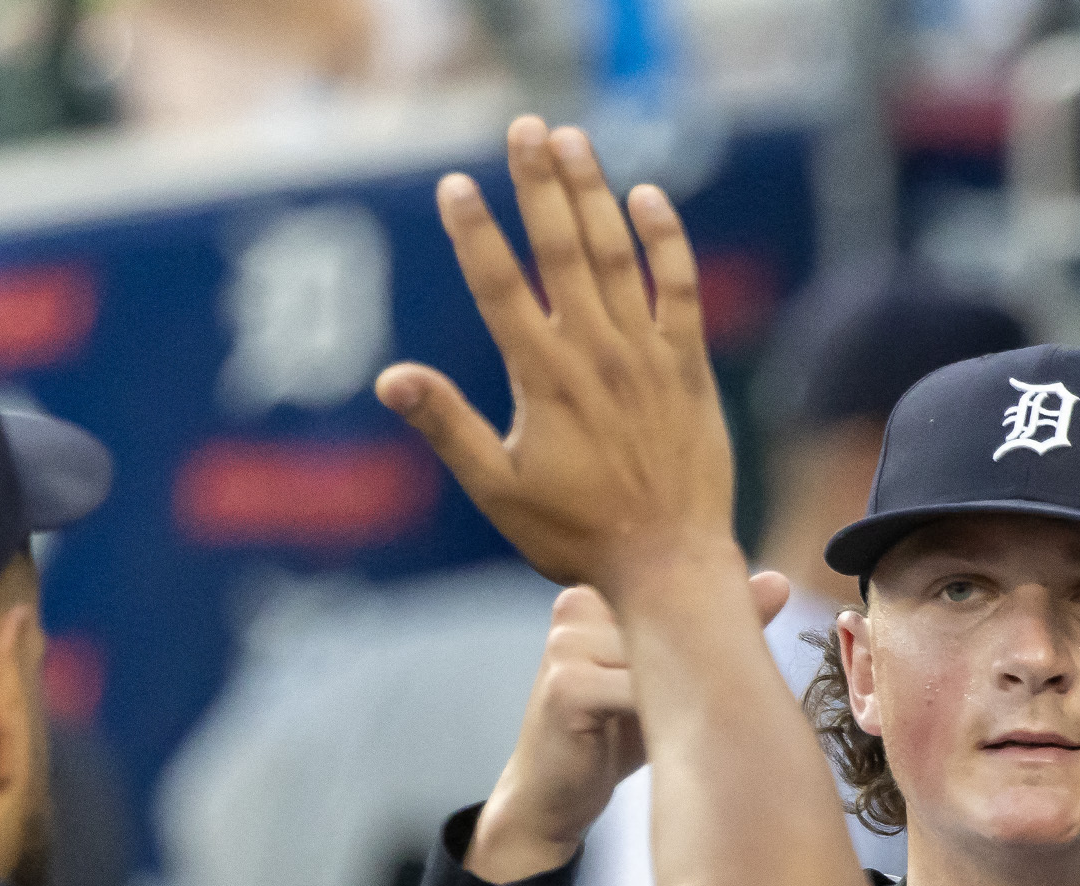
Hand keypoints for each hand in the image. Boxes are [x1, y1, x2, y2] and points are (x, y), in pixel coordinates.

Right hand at [378, 117, 733, 603]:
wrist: (669, 563)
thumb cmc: (576, 536)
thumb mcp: (498, 489)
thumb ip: (448, 427)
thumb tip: (391, 379)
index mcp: (542, 379)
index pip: (499, 286)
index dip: (474, 232)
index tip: (454, 184)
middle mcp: (594, 354)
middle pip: (560, 248)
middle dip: (539, 183)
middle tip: (524, 127)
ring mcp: (646, 354)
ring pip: (616, 254)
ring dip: (593, 192)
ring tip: (572, 139)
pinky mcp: (688, 365)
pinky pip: (679, 287)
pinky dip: (665, 240)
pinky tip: (646, 197)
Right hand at [472, 571, 794, 880]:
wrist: (552, 798)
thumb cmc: (612, 737)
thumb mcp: (664, 681)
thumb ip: (712, 631)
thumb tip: (781, 581)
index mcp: (597, 593)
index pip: (675, 588)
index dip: (719, 617)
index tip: (757, 635)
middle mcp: (576, 605)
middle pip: (670, 618)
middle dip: (710, 655)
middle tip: (737, 691)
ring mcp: (566, 642)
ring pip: (660, 656)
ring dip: (694, 688)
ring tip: (707, 718)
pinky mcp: (565, 685)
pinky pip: (639, 692)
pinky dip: (669, 715)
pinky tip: (683, 735)